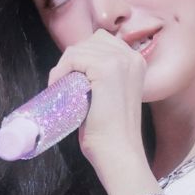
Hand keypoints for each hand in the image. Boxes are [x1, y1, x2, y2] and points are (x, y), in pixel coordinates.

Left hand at [47, 30, 147, 180]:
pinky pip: (73, 58)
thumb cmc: (111, 133)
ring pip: (79, 49)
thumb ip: (101, 79)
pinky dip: (60, 71)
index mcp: (136, 62)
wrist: (118, 153)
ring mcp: (120, 61)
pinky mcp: (106, 69)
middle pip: (91, 41)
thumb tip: (77, 71)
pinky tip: (58, 87)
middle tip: (63, 83)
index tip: (71, 79)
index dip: (82, 57)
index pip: (102, 42)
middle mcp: (132, 57)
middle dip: (73, 59)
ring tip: (60, 87)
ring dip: (64, 66)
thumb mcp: (110, 97)